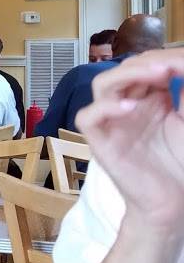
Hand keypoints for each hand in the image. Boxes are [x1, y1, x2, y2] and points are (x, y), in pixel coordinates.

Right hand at [74, 49, 183, 232]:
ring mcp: (109, 123)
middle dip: (147, 64)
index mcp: (146, 99)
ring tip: (156, 75)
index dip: (163, 59)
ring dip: (126, 75)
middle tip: (171, 66)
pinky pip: (89, 117)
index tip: (183, 61)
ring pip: (102, 86)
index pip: (144, 67)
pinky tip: (131, 108)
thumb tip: (180, 65)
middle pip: (122, 70)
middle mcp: (124, 106)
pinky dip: (106, 108)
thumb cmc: (180, 163)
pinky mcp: (99, 141)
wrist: (171, 203)